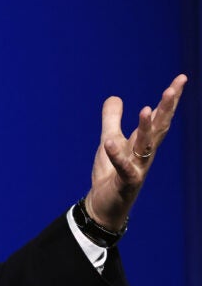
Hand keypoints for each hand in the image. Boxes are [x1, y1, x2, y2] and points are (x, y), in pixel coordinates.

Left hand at [84, 74, 187, 230]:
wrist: (103, 207)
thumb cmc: (110, 174)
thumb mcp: (109, 140)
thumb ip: (112, 119)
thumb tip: (114, 96)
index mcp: (143, 142)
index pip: (160, 117)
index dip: (170, 99)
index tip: (181, 78)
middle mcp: (145, 154)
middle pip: (159, 128)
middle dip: (167, 108)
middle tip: (173, 87)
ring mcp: (138, 168)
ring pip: (145, 146)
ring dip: (146, 128)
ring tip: (146, 109)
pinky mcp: (126, 182)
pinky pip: (122, 167)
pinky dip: (116, 155)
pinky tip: (110, 142)